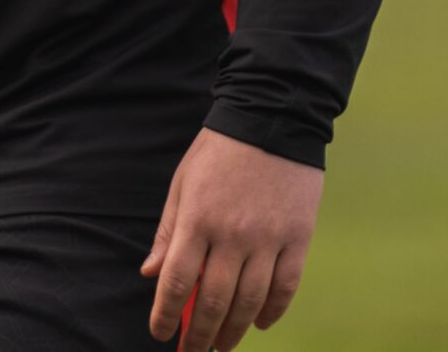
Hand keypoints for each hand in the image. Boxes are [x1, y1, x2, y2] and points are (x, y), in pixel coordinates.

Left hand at [140, 127, 323, 351]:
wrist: (272, 118)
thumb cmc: (218, 151)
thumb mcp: (183, 183)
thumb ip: (169, 231)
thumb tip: (149, 273)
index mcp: (197, 219)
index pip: (176, 280)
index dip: (165, 314)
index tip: (160, 334)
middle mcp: (232, 234)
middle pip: (213, 300)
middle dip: (200, 334)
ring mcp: (268, 238)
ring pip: (249, 301)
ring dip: (233, 331)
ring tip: (222, 346)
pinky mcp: (297, 238)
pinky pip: (285, 286)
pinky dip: (272, 311)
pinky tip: (259, 324)